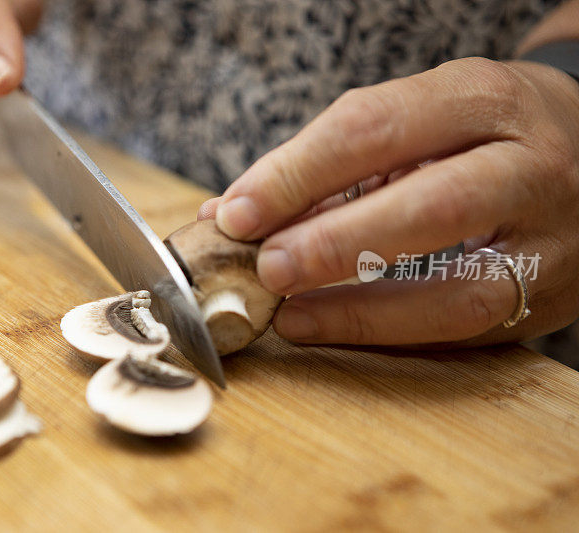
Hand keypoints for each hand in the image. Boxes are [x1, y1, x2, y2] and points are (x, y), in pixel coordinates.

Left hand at [199, 58, 578, 346]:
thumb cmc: (477, 132)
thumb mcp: (417, 119)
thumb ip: (328, 165)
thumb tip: (227, 214)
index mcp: (482, 97)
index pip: (375, 127)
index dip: (297, 174)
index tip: (235, 212)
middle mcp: (530, 164)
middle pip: (431, 207)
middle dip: (335, 243)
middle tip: (265, 266)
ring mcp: (550, 238)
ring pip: (460, 288)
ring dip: (361, 308)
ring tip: (288, 312)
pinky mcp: (550, 295)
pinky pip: (468, 329)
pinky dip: (391, 334)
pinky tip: (332, 328)